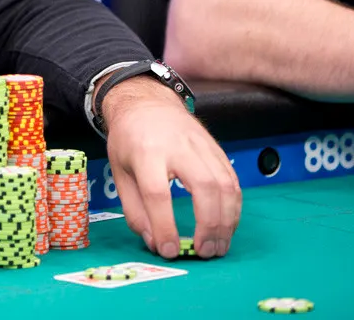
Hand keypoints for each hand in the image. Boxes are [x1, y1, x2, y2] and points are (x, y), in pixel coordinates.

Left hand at [103, 75, 240, 260]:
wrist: (146, 102)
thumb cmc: (129, 139)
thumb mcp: (119, 171)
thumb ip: (134, 209)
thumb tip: (154, 242)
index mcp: (146, 151)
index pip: (157, 192)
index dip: (165, 225)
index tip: (169, 249)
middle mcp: (178, 146)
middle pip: (203, 187)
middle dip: (209, 225)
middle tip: (204, 252)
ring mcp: (201, 145)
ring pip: (225, 184)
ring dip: (227, 221)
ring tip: (218, 246)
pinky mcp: (217, 148)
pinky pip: (232, 180)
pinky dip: (234, 207)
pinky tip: (227, 225)